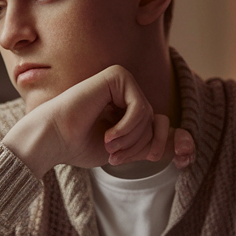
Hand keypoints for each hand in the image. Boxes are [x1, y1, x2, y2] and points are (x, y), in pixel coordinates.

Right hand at [4, 65, 192, 176]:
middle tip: (116, 158)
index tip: (150, 159)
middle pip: (157, 122)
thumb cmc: (78, 146)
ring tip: (111, 148)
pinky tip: (110, 136)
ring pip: (150, 116)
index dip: (161, 144)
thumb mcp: (124, 149)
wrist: (52, 140)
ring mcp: (121, 82)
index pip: (160, 125)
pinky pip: (141, 106)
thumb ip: (148, 143)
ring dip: (133, 140)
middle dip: (142, 146)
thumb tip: (183, 142)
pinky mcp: (116, 76)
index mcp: (125, 106)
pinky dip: (129, 127)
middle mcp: (125, 91)